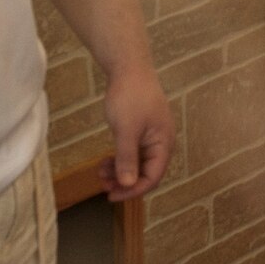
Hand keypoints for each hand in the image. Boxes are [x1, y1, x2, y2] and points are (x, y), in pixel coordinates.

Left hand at [101, 61, 174, 199]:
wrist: (129, 67)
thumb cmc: (131, 97)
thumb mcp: (126, 130)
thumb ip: (127, 158)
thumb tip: (127, 184)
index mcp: (164, 143)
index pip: (152, 177)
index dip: (133, 189)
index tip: (112, 196)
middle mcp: (161, 142)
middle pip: (146, 172)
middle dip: (125, 181)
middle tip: (103, 186)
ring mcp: (151, 135)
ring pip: (137, 162)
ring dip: (120, 170)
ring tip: (100, 172)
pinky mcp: (141, 129)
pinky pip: (132, 151)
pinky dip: (119, 158)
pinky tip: (105, 160)